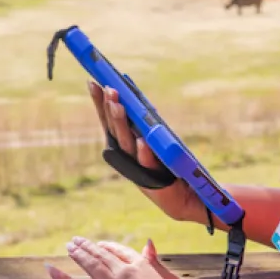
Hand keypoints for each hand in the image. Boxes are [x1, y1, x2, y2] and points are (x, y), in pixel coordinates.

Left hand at [47, 236, 188, 278]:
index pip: (121, 252)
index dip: (110, 247)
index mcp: (140, 266)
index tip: (101, 245)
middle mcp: (124, 272)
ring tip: (69, 246)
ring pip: (92, 265)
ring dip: (79, 254)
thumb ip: (155, 260)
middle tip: (77, 240)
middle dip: (89, 247)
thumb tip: (149, 242)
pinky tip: (51, 269)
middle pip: (103, 255)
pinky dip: (63, 278)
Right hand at [87, 81, 205, 225]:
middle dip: (110, 109)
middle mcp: (128, 156)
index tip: (93, 82)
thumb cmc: (170, 165)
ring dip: (122, 124)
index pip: (108, 121)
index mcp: (125, 145)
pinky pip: (149, 164)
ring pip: (127, 144)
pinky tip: (141, 142)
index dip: (100, 103)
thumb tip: (134, 93)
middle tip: (108, 89)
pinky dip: (144, 153)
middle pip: (115, 130)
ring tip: (119, 106)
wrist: (186, 196)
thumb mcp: (155, 138)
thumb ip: (144, 122)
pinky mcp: (156, 180)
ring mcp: (140, 168)